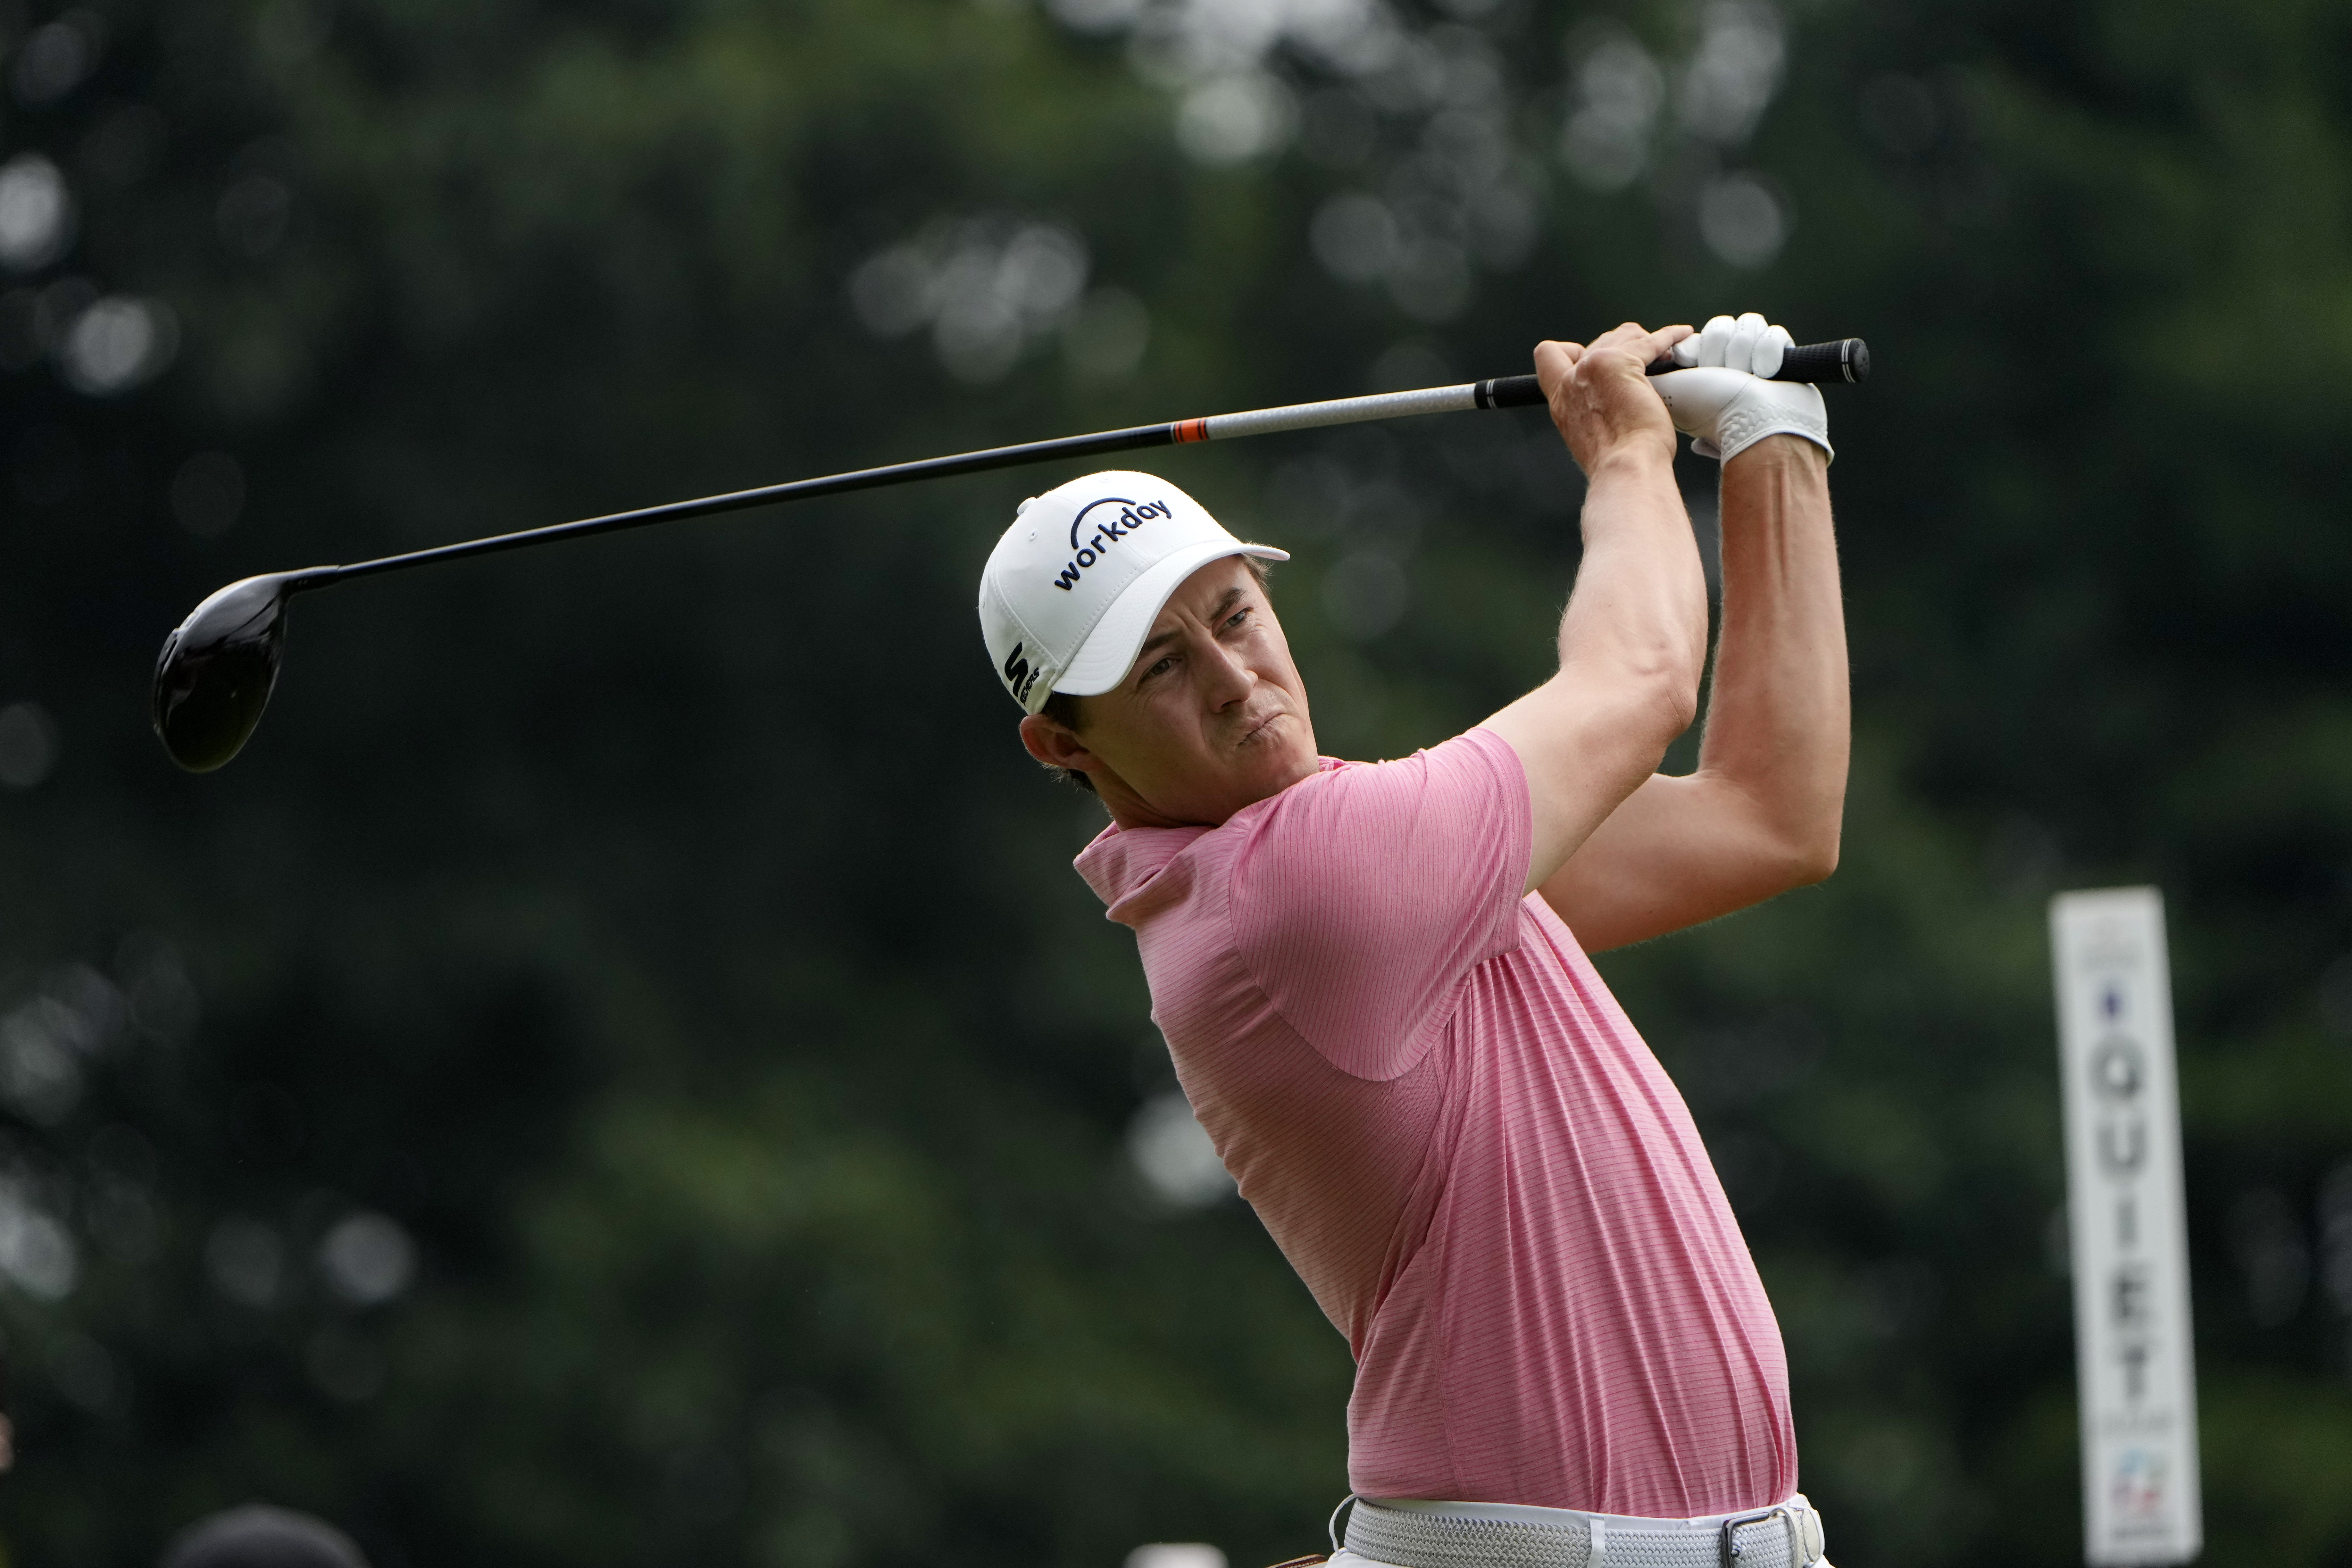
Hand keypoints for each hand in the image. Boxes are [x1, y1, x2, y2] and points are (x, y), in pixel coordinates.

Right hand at [1535, 321, 1690, 476]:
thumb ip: (1591, 412)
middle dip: (1618, 346)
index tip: (1594, 360)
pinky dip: (1668, 336)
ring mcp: (1594, 368)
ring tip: (1661, 350)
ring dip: (1641, 340)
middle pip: (1593, 343)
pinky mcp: (1623, 363)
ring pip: (1621, 337)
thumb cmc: (1617, 463)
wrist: (1626, 468)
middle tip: (1642, 360)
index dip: (1572, 352)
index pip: (1549, 355)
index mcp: (1561, 400)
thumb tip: (1610, 406)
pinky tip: (1681, 335)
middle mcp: (1572, 380)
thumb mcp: (1589, 436)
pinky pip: (1650, 342)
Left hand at [1650, 312, 1831, 463]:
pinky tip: (1766, 372)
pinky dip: (1767, 352)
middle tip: (1720, 375)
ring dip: (1742, 354)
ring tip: (1745, 376)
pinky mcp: (1782, 354)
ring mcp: (1757, 356)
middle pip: (1721, 326)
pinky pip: (1773, 333)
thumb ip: (1656, 370)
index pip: (1699, 334)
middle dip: (1717, 352)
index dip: (1696, 347)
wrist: (1755, 428)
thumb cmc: (1710, 411)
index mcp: (1702, 367)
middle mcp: (1728, 360)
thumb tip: (1653, 353)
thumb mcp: (1670, 390)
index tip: (1690, 362)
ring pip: (1747, 326)